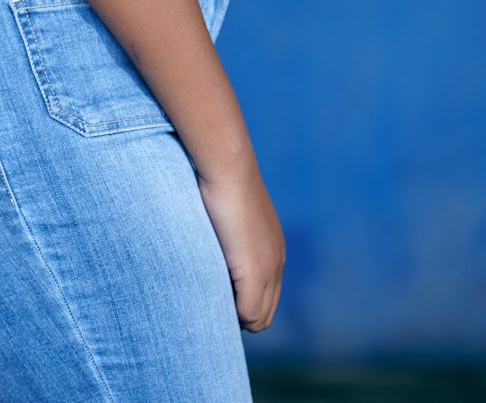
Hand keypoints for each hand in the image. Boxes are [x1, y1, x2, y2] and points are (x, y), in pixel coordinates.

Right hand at [197, 160, 285, 331]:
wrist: (228, 167)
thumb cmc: (218, 179)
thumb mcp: (225, 207)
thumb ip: (224, 230)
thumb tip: (208, 238)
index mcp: (272, 247)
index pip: (266, 296)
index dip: (241, 301)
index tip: (216, 290)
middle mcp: (277, 260)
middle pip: (264, 314)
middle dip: (239, 314)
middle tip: (211, 301)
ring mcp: (270, 268)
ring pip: (259, 319)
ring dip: (234, 315)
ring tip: (208, 300)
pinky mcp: (256, 272)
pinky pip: (248, 313)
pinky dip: (230, 313)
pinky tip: (210, 295)